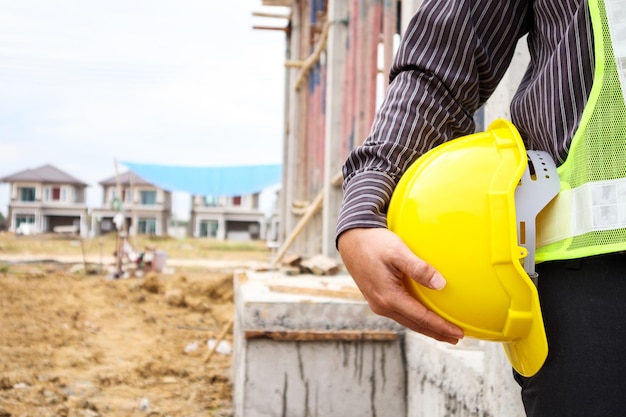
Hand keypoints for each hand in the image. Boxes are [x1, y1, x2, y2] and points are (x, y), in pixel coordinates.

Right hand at [337, 227, 463, 343]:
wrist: (352, 239)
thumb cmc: (374, 243)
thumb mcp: (398, 252)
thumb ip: (419, 268)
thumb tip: (442, 284)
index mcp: (388, 297)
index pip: (421, 318)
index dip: (441, 326)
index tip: (459, 332)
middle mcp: (381, 305)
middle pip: (415, 325)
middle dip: (436, 333)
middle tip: (456, 338)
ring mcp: (377, 303)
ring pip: (407, 321)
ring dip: (426, 327)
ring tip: (443, 331)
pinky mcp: (376, 298)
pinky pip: (400, 314)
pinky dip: (415, 319)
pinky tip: (422, 316)